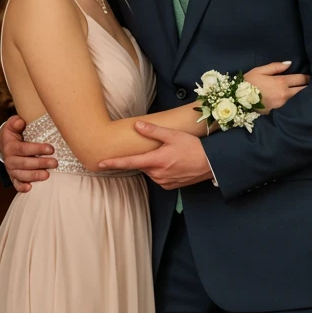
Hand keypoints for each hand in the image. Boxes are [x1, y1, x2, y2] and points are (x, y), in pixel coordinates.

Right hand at [0, 114, 57, 191]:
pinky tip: (30, 188)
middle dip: (40, 163)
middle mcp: (9, 160)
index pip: (24, 149)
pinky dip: (22, 187)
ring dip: (35, 176)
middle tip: (55, 163)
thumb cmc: (14, 134)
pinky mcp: (13, 177)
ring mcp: (11, 170)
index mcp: (10, 147)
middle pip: (25, 163)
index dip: (37, 149)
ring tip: (47, 175)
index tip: (51, 149)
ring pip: (22, 175)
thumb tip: (20, 122)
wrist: (5, 146)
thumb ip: (15, 122)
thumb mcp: (12, 125)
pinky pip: (16, 184)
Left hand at [98, 125, 212, 189]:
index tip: (100, 164)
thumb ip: (153, 131)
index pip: (129, 163)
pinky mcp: (170, 186)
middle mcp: (157, 174)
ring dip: (154, 164)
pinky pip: (159, 177)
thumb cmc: (193, 147)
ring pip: (150, 171)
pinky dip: (161, 170)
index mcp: (156, 161)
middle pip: (141, 165)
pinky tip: (173, 163)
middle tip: (159, 148)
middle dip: (144, 157)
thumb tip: (137, 125)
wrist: (211, 164)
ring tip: (170, 155)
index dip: (114, 163)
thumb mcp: (173, 135)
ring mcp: (164, 182)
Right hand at [244, 60, 308, 112]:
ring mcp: (282, 105)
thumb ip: (276, 67)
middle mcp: (285, 94)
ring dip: (303, 96)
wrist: (238, 101)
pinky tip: (297, 103)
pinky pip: (291, 107)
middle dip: (309, 87)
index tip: (311, 77)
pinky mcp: (279, 113)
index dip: (307, 77)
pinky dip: (295, 104)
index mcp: (281, 82)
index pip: (301, 79)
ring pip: (299, 99)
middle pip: (303, 90)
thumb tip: (290, 64)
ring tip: (308, 93)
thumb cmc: (248, 83)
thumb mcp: (260, 71)